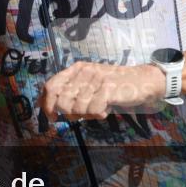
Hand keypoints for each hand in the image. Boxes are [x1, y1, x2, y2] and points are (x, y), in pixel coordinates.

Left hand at [39, 61, 166, 121]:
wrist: (142, 80)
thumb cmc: (114, 85)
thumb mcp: (89, 84)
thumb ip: (69, 91)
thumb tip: (43, 105)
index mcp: (77, 69)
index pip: (50, 86)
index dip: (47, 104)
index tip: (52, 117)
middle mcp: (84, 72)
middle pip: (61, 101)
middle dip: (69, 114)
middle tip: (81, 115)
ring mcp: (96, 80)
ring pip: (77, 109)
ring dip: (87, 115)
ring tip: (98, 110)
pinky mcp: (108, 89)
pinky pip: (93, 110)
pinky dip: (99, 115)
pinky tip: (106, 110)